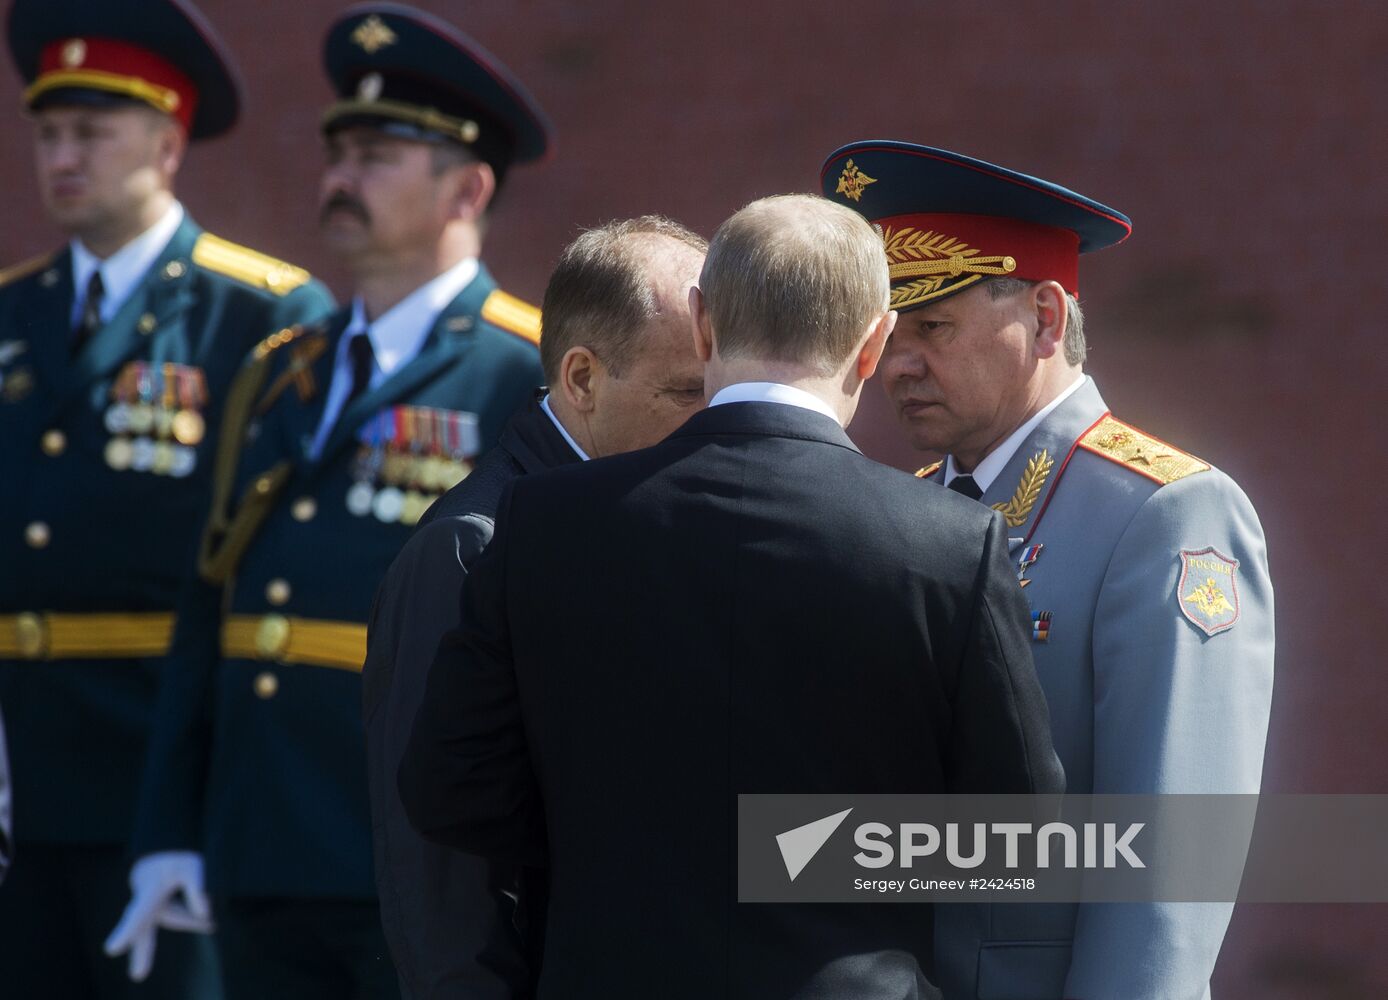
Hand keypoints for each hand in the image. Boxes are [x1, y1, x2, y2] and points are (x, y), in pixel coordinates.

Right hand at [103, 851, 213, 981]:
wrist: (165, 841)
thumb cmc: (179, 852)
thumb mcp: (193, 864)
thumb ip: (197, 889)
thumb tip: (206, 916)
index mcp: (149, 889)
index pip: (138, 913)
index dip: (127, 932)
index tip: (111, 950)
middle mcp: (144, 897)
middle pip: (143, 929)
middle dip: (142, 952)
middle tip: (139, 976)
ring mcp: (148, 901)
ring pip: (167, 918)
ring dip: (187, 922)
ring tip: (211, 925)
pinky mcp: (155, 902)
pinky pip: (172, 914)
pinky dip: (188, 917)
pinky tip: (206, 923)